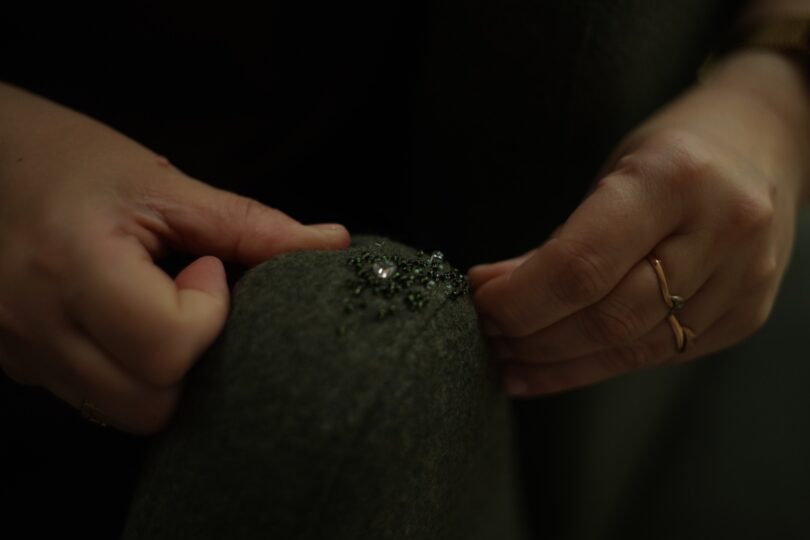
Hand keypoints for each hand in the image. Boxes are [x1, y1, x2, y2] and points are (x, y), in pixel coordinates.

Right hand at [0, 83, 349, 433]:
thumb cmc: (70, 159)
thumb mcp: (162, 183)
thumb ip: (250, 225)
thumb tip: (334, 244)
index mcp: (73, 269)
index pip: (168, 348)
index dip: (207, 313)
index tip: (204, 267)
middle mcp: (37, 325)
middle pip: (150, 404)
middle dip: (192, 358)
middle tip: (188, 294)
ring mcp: (22, 352)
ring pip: (123, 414)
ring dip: (161, 373)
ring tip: (154, 305)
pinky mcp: (17, 364)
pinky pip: (93, 399)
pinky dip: (126, 373)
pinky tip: (125, 323)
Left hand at [469, 51, 808, 395]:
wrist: (766, 143)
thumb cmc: (674, 150)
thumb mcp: (614, 172)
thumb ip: (562, 239)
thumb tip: (496, 292)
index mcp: (674, 178)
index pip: (582, 265)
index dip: (520, 299)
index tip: (479, 302)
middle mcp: (721, 230)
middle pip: (608, 317)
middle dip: (533, 337)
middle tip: (487, 335)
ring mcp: (744, 279)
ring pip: (632, 348)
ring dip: (558, 363)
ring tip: (510, 359)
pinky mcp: (746, 314)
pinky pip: (659, 355)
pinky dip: (599, 365)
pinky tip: (556, 365)